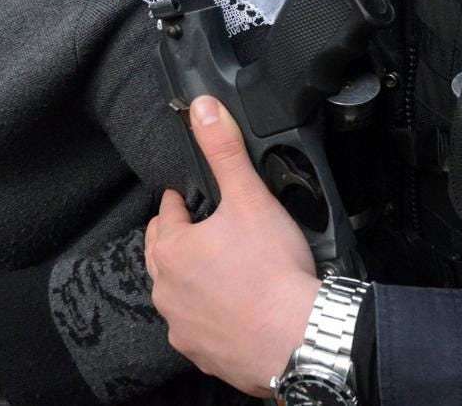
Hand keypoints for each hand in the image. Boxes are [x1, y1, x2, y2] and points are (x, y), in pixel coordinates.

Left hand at [145, 96, 319, 396]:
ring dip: (188, 279)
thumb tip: (202, 108)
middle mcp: (167, 292)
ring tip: (212, 267)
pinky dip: (205, 316)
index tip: (188, 197)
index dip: (179, 201)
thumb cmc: (273, 270)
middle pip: (164, 255)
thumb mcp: (250, 197)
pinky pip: (194, 329)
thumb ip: (224, 151)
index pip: (166, 215)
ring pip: (176, 294)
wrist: (297, 337)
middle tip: (196, 227)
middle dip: (177, 238)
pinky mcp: (201, 354)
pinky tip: (226, 308)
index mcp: (173, 251)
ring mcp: (182, 327)